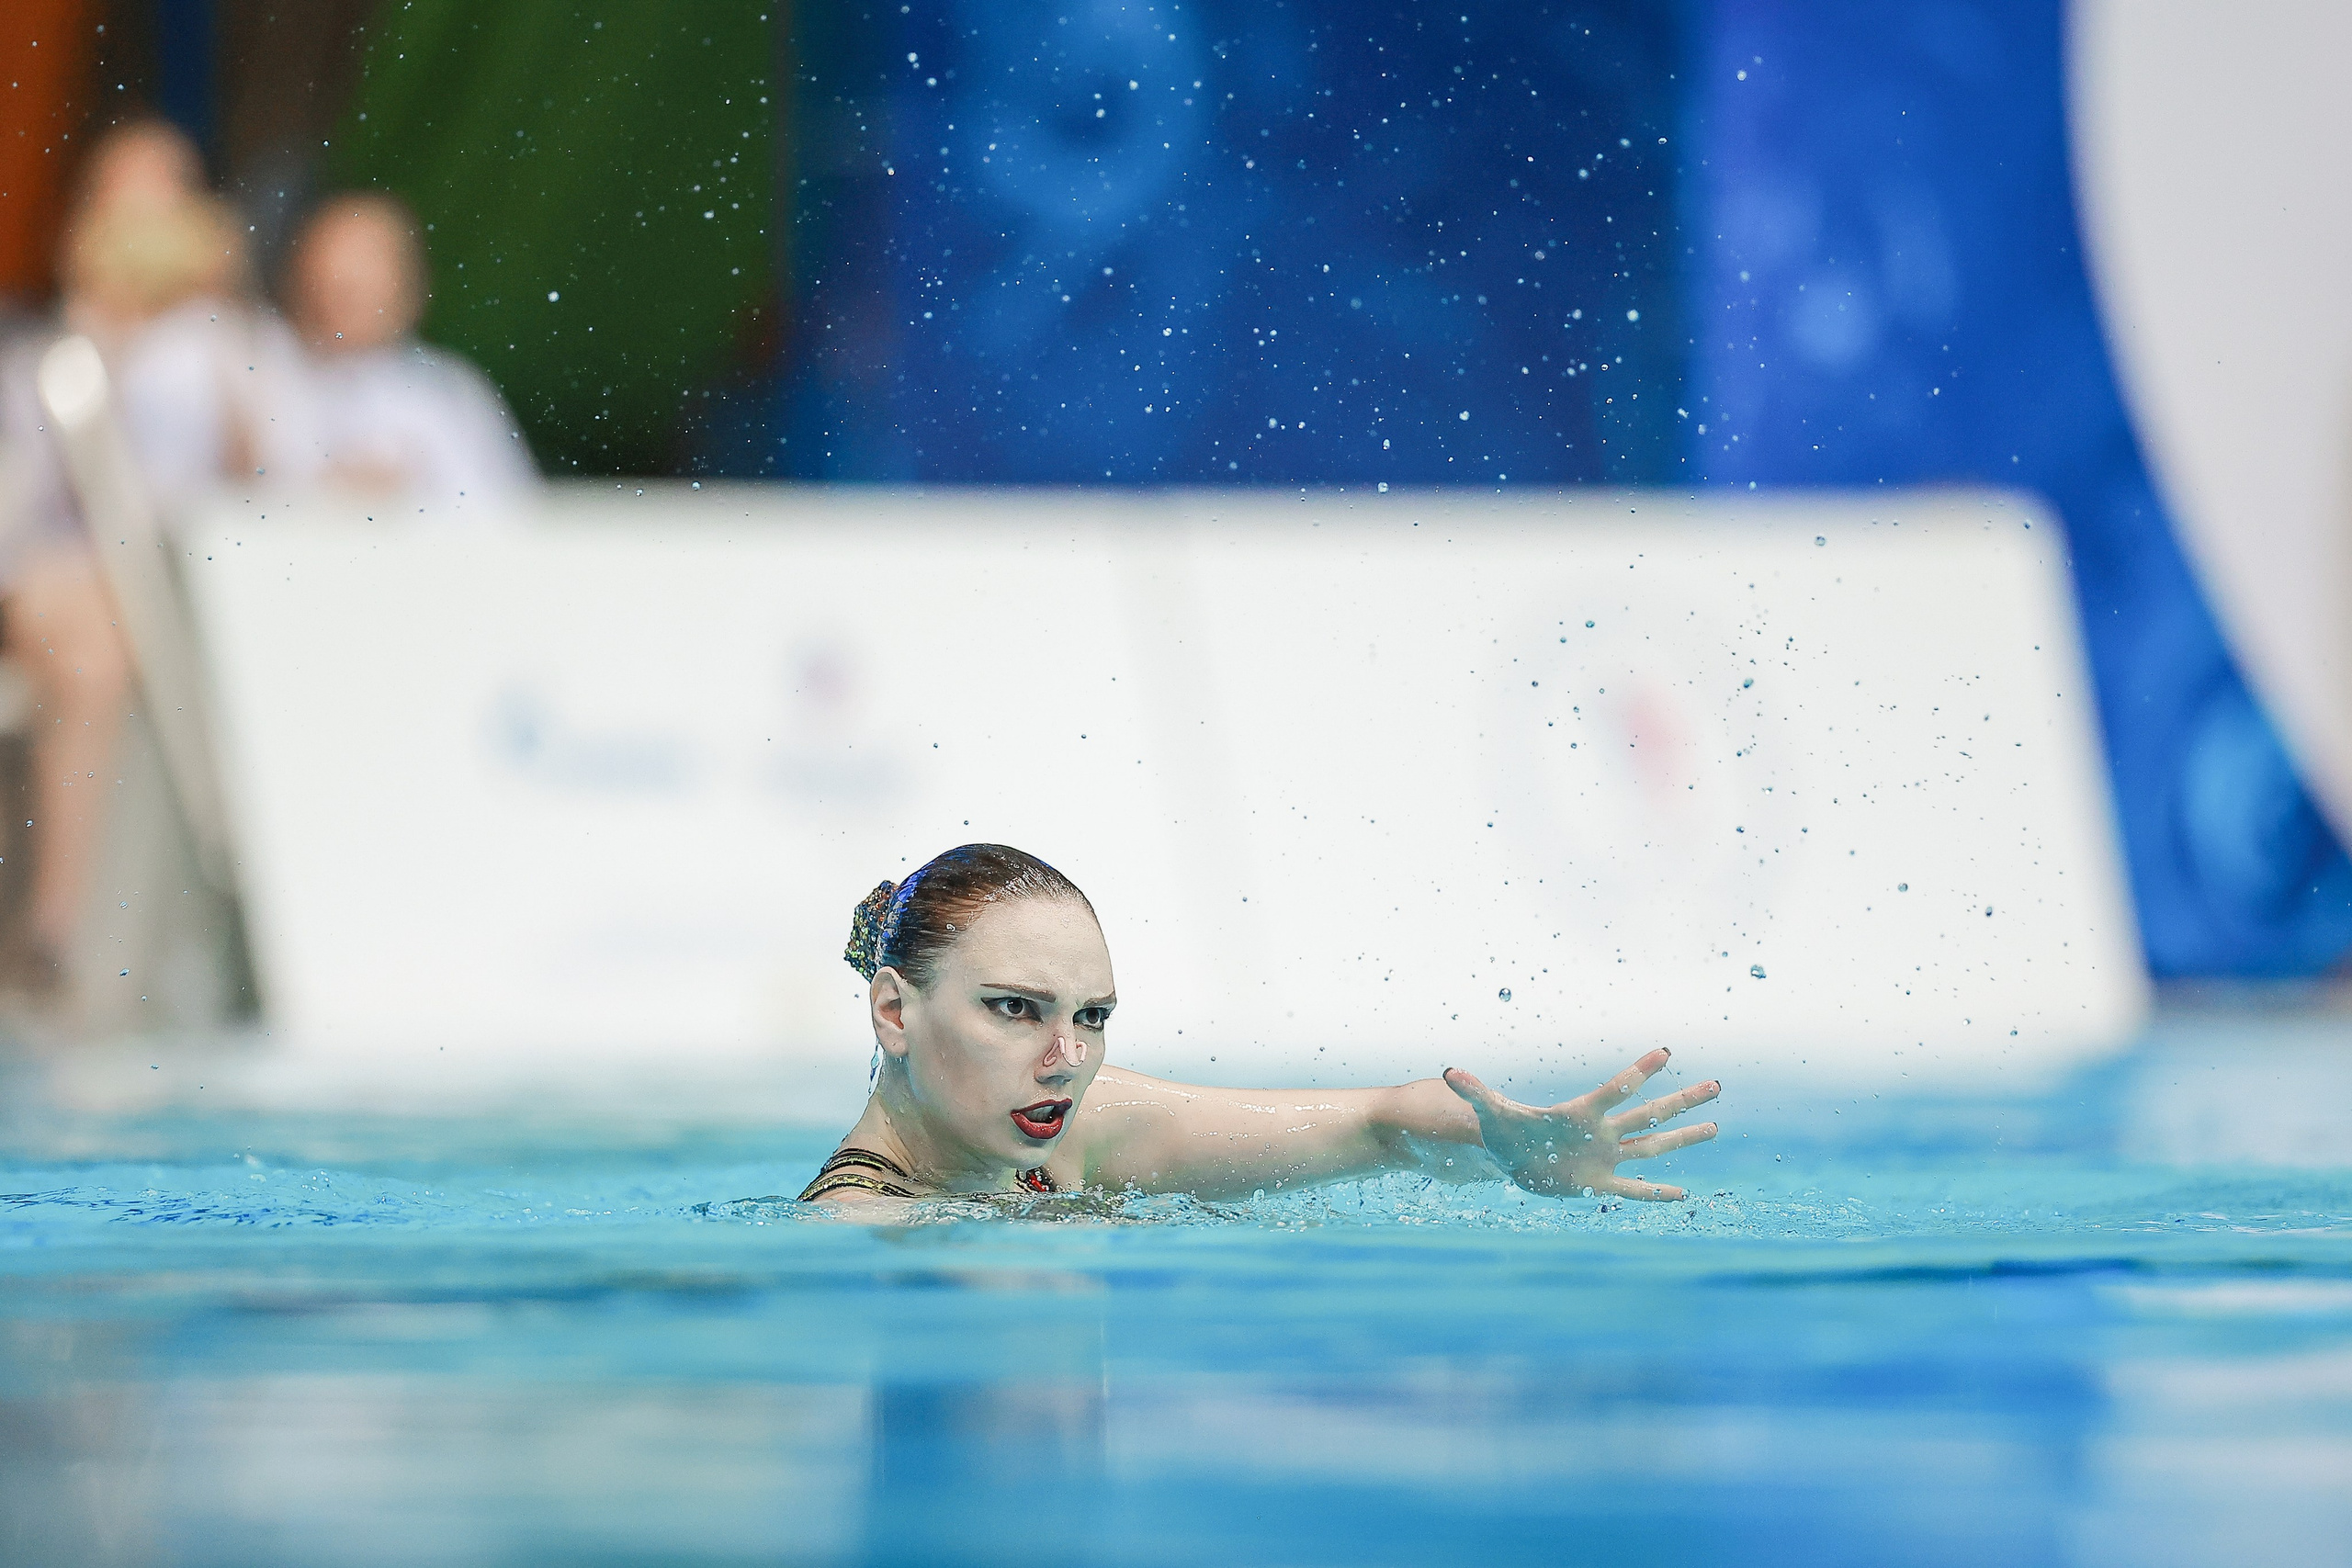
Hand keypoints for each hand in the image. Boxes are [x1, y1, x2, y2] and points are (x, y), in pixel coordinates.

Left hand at [1443, 1049, 1718, 1200]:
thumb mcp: (1490, 1114)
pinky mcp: (1598, 1184)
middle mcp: (1602, 1133)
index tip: (1666, 1050)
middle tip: (1716, 1084)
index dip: (1639, 1072)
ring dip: (1683, 1139)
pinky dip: (1654, 1195)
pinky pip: (1632, 1190)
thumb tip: (1449, 1070)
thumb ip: (1476, 1092)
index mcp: (1581, 1113)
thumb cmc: (1504, 1130)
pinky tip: (1682, 1196)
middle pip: (1650, 1114)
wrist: (1509, 1157)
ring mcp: (1605, 1158)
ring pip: (1652, 1147)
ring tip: (1715, 1125)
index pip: (1616, 1090)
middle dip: (1682, 1101)